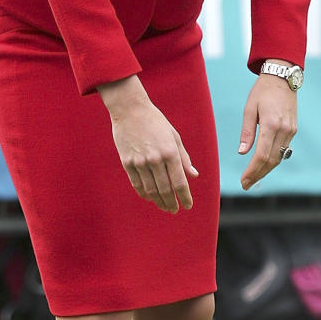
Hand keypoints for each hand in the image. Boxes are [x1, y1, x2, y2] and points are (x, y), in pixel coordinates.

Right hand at [99, 76, 196, 212]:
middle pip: (165, 190)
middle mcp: (155, 159)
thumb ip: (183, 158)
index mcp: (170, 152)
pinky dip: (144, 193)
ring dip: (158, 201)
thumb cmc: (155, 122)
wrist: (129, 110)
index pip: (179, 182)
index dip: (185, 197)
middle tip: (174, 210)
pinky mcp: (127, 162)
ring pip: (150, 190)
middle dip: (171, 203)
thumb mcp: (174, 137)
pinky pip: (137, 184)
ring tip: (164, 206)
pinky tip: (149, 197)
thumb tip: (193, 175)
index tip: (188, 206)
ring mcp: (139, 162)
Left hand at [238, 72, 297, 189]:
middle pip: (271, 160)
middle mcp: (283, 130)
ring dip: (266, 170)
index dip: (252, 171)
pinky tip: (264, 165)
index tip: (243, 181)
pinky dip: (273, 160)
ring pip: (278, 157)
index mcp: (271, 124)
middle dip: (258, 175)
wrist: (282, 78)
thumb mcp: (250, 109)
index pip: (262, 155)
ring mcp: (291, 130)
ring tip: (253, 178)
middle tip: (246, 185)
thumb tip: (242, 153)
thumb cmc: (262, 91)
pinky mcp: (293, 129)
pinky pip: (283, 150)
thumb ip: (247, 132)